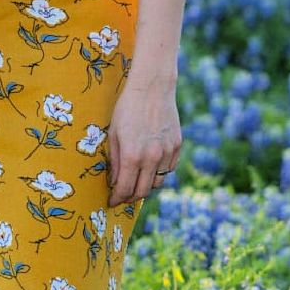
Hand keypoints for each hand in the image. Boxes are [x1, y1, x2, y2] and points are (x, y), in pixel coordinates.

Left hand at [106, 77, 181, 206]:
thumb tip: (115, 183)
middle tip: (123, 197)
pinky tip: (150, 168)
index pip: (125, 189)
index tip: (112, 201)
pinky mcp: (177, 146)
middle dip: (130, 198)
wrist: (153, 87)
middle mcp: (152, 157)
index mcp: (132, 156)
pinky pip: (169, 169)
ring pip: (158, 182)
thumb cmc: (128, 109)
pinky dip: (159, 173)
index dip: (117, 199)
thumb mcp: (114, 135)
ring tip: (136, 182)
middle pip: (142, 191)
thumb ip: (115, 162)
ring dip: (146, 187)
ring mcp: (167, 152)